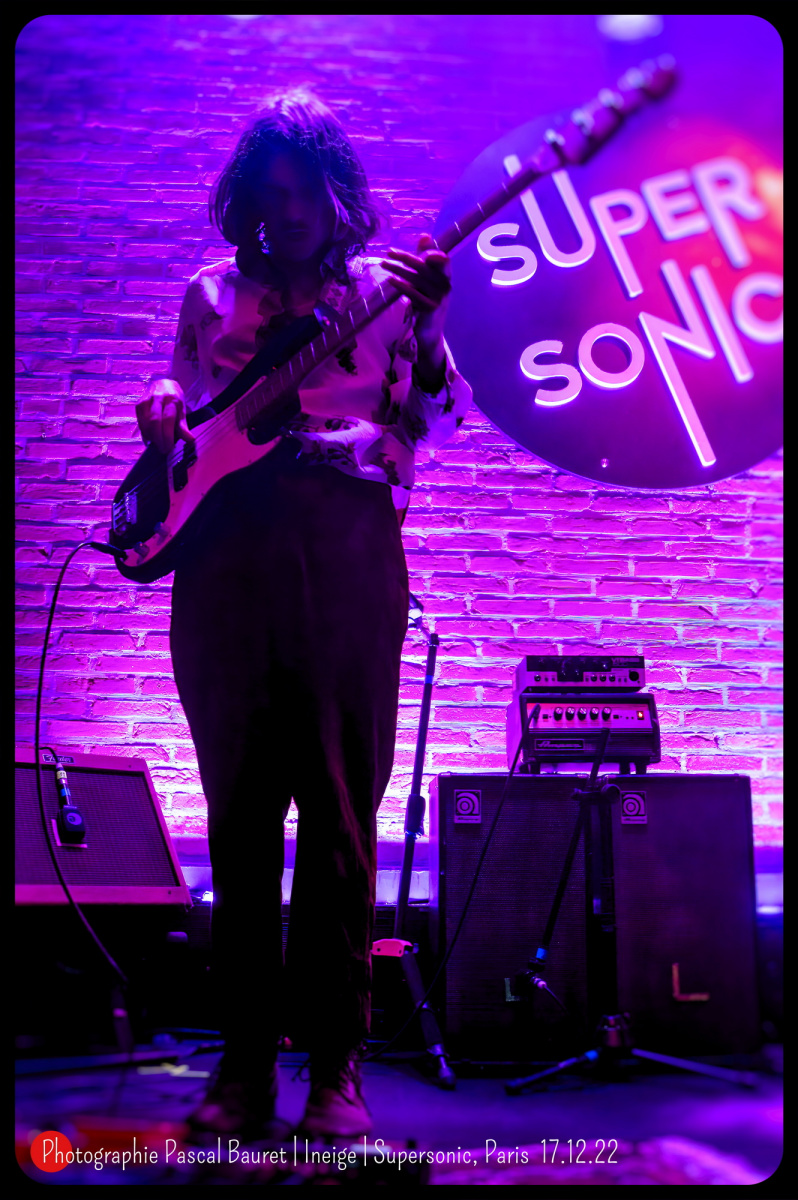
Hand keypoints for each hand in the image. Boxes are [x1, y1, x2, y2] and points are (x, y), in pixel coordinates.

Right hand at [136, 378, 193, 454]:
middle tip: (163, 450)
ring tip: (158, 445)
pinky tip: (150, 438)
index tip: (170, 448)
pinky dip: (145, 432)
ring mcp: (147, 400)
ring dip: (151, 437)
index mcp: (172, 399)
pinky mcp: (139, 404)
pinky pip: (140, 421)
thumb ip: (183, 426)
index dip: (168, 436)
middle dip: (159, 438)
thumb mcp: (182, 410)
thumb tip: (190, 440)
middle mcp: (158, 398)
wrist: (162, 383)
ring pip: (146, 422)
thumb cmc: (174, 399)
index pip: (168, 419)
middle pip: (155, 422)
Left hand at [381, 232, 451, 354]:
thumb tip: (425, 236)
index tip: (420, 243)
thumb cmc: (426, 302)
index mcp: (446, 277)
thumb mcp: (425, 280)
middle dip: (404, 257)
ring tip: (384, 264)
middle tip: (388, 252)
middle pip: (424, 266)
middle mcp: (446, 285)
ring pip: (416, 278)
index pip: (442, 259)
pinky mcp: (431, 308)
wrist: (430, 332)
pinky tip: (390, 280)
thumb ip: (424, 260)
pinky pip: (413, 293)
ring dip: (398, 269)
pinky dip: (401, 285)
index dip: (431, 250)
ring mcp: (439, 297)